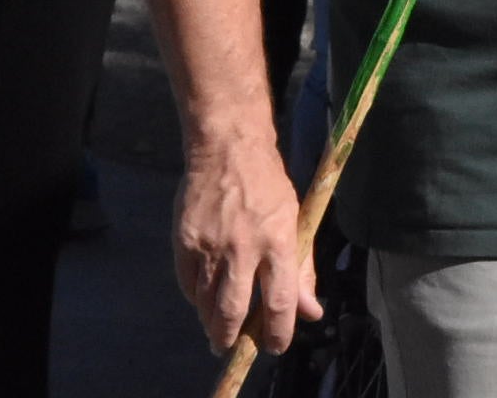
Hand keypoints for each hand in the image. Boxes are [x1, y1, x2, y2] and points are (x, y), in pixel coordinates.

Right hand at [172, 127, 318, 355]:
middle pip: (233, 311)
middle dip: (231, 339)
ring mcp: (210, 245)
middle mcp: (243, 247)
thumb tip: (311, 312)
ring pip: (206, 303)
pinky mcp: (185, 241)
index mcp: (277, 242)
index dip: (279, 333)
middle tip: (231, 347)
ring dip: (211, 323)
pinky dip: (196, 298)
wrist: (228, 148)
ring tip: (217, 328)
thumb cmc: (268, 185)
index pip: (281, 302)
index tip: (275, 346)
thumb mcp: (295, 221)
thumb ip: (303, 269)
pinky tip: (203, 298)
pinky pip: (187, 284)